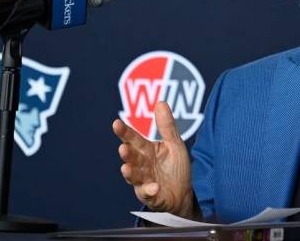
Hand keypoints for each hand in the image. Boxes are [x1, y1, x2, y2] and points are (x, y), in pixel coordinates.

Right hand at [113, 101, 195, 217]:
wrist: (183, 193)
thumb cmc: (174, 167)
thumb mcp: (174, 144)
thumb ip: (166, 126)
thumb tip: (160, 102)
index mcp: (146, 151)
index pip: (133, 140)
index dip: (124, 132)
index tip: (116, 123)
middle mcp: (142, 166)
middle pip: (132, 158)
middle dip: (127, 154)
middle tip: (123, 148)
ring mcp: (145, 182)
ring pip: (135, 177)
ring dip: (130, 173)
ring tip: (126, 168)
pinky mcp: (152, 197)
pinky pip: (149, 195)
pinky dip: (150, 191)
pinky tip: (154, 187)